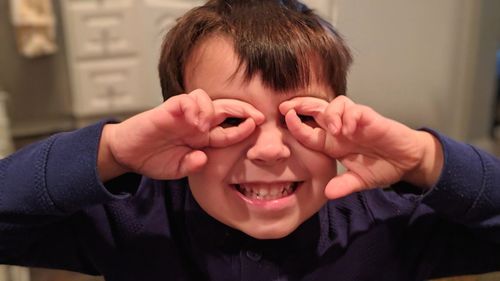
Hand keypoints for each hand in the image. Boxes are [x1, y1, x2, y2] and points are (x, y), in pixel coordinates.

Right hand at [98, 89, 264, 180]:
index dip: (243, 128)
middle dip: (243, 110)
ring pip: (206, 99)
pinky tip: (192, 120)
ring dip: (213, 109)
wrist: (127, 153)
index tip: (257, 127)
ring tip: (206, 126)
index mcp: (202, 137)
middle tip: (257, 117)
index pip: (228, 130)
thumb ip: (191, 165)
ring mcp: (183, 115)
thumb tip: (203, 159)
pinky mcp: (168, 109)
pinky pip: (185, 100)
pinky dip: (192, 107)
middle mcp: (196, 123)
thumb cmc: (153, 160)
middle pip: (224, 109)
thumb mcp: (177, 169)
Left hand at [279, 96, 442, 198]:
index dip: (295, 126)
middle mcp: (340, 129)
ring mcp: (354, 122)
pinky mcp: (370, 118)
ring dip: (330, 114)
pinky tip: (349, 130)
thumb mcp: (359, 181)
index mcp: (332, 143)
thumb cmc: (381, 167)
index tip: (284, 123)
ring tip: (333, 129)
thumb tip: (328, 194)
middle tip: (286, 108)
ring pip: (335, 104)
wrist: (407, 161)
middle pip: (316, 109)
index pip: (308, 131)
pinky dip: (350, 117)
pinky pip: (356, 110)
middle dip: (300, 105)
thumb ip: (344, 185)